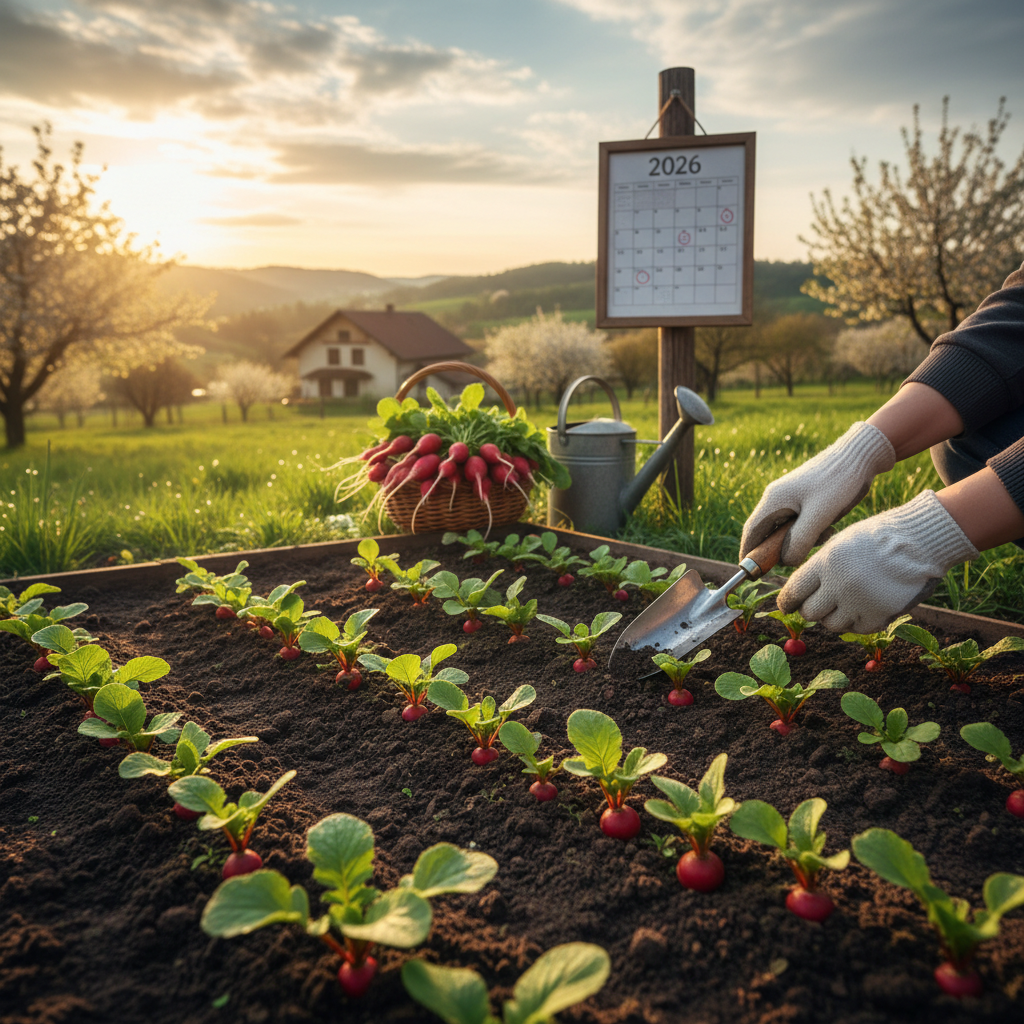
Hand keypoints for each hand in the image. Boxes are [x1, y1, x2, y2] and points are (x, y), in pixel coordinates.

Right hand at [740, 422, 894, 564]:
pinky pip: (799, 524)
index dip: (749, 554)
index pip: (752, 532)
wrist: (861, 456)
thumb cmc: (838, 482)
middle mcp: (778, 499)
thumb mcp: (819, 515)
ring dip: (799, 541)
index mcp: (774, 500)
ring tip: (822, 536)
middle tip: (796, 559)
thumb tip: (785, 561)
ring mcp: (792, 499)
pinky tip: (828, 528)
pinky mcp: (806, 501)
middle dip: (778, 549)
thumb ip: (799, 541)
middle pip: (767, 533)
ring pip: (785, 530)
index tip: (751, 574)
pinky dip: (810, 533)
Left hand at [776, 491, 977, 632]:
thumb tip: (801, 591)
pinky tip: (864, 609)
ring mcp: (859, 602)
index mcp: (826, 562)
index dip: (787, 602)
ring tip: (845, 605)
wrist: (920, 540)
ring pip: (832, 625)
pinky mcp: (880, 615)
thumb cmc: (878, 537)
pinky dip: (858, 623)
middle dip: (811, 611)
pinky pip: (858, 629)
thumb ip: (821, 566)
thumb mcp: (841, 542)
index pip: (793, 591)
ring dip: (834, 618)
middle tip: (819, 606)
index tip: (786, 607)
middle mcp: (839, 584)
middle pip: (810, 612)